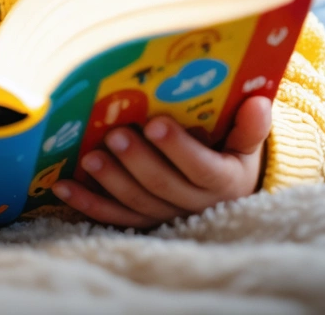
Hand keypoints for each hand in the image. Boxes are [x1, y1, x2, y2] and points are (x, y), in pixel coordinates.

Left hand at [51, 95, 271, 228]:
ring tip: (90, 156)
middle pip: (163, 186)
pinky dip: (87, 203)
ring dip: (111, 181)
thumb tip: (261, 103)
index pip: (201, 168)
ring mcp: (166, 215)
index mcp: (225, 183)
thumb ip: (250, 125)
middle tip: (116, 134)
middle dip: (137, 160)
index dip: (177, 148)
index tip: (155, 123)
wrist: (225, 186)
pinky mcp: (142, 221)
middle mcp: (195, 204)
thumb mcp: (246, 140)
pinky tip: (63, 187)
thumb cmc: (230, 150)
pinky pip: (113, 216)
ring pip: (136, 203)